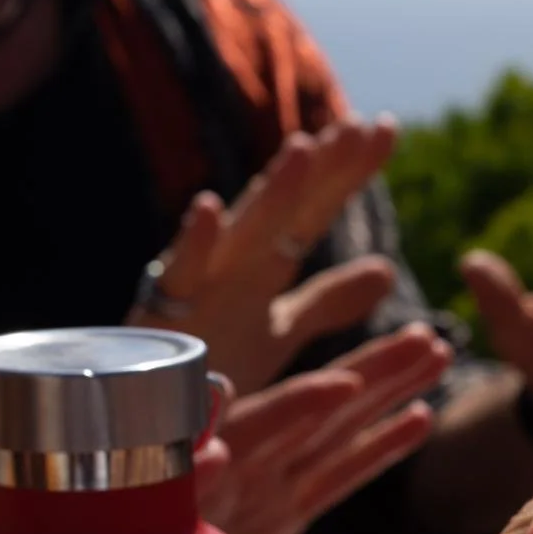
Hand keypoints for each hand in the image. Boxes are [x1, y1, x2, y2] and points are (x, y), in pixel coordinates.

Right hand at [129, 117, 398, 393]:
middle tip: (356, 126)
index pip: (316, 209)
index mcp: (266, 262)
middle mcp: (236, 263)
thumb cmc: (210, 356)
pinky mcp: (163, 314)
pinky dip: (194, 243)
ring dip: (272, 193)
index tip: (387, 128)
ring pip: (242, 233)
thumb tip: (387, 270)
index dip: (350, 171)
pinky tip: (209, 208)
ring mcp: (200, 283)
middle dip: (320, 168)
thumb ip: (329, 300)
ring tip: (304, 150)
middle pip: (287, 208)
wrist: (144, 407)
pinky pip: (180, 275)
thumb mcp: (282, 330)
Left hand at [194, 326, 449, 533]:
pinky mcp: (280, 516)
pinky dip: (377, 449)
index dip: (300, 406)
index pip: (262, 427)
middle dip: (372, 373)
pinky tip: (419, 419)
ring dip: (387, 391)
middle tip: (427, 339)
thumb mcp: (129, 516)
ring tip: (436, 353)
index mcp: (204, 463)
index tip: (345, 385)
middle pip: (317, 413)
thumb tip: (213, 448)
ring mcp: (268, 488)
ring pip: (339, 431)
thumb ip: (181, 478)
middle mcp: (245, 466)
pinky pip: (337, 476)